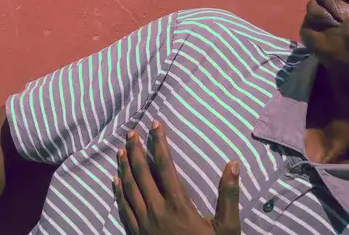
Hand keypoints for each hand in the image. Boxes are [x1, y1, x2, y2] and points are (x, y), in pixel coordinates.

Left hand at [115, 121, 240, 234]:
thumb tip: (233, 164)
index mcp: (179, 205)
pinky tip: (115, 180)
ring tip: (121, 150)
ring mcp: (144, 224)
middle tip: (131, 132)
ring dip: (124, 167)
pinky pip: (124, 209)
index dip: (160, 143)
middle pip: (142, 173)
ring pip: (129, 189)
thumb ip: (228, 195)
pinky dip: (118, 192)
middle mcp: (157, 211)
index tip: (156, 124)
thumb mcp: (226, 228)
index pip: (165, 166)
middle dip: (136, 150)